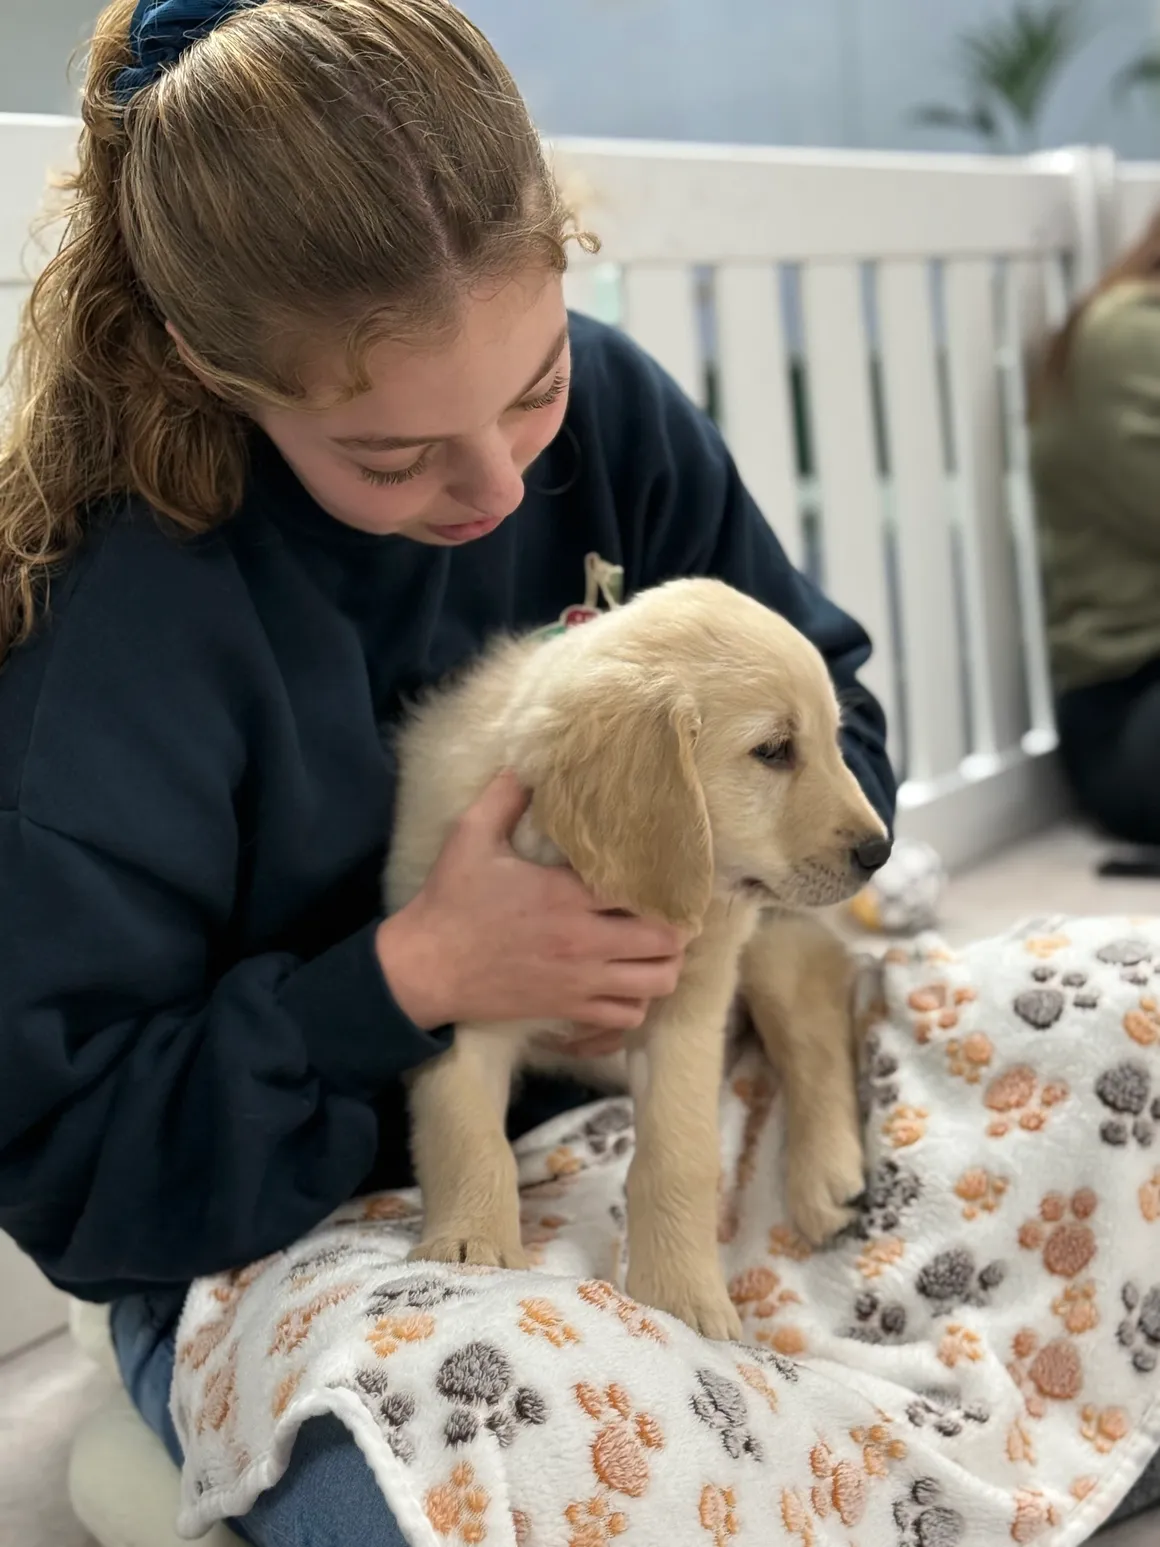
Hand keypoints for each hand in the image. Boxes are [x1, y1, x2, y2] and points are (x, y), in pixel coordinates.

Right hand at [377, 771, 687, 1031]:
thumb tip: (527, 765)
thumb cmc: (449, 901)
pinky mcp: (569, 1010)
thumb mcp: (471, 837)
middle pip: (666, 940)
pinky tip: (629, 984)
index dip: (665, 883)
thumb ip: (505, 798)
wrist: (425, 968)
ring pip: (657, 983)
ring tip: (656, 948)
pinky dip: (638, 1002)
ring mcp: (580, 981)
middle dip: (676, 925)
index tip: (667, 873)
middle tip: (670, 911)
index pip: (643, 891)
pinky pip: (628, 1018)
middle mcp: (583, 941)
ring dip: (664, 964)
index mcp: (566, 894)